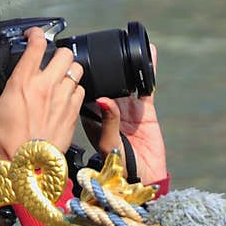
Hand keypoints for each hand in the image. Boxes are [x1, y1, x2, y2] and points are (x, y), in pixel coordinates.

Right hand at [0, 27, 84, 159]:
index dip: (36, 34)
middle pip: (65, 53)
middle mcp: (47, 86)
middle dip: (58, 53)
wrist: (28, 167)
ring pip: (76, 70)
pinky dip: (74, 90)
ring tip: (59, 78)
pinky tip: (65, 97)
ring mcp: (63, 99)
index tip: (34, 35)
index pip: (37, 44)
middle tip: (50, 60)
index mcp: (23, 82)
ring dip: (68, 71)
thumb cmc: (6, 143)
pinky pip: (81, 91)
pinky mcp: (73, 112)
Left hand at [80, 43, 166, 184]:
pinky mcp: (145, 111)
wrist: (141, 182)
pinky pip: (146, 86)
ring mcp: (127, 109)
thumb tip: (104, 100)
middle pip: (104, 82)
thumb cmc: (117, 169)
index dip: (80, 75)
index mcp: (90, 118)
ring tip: (125, 43)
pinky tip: (150, 53)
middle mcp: (107, 111)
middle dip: (102, 65)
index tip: (75, 56)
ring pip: (124, 80)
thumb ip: (108, 122)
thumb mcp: (108, 145)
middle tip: (100, 44)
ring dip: (125, 64)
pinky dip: (148, 70)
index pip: (82, 91)